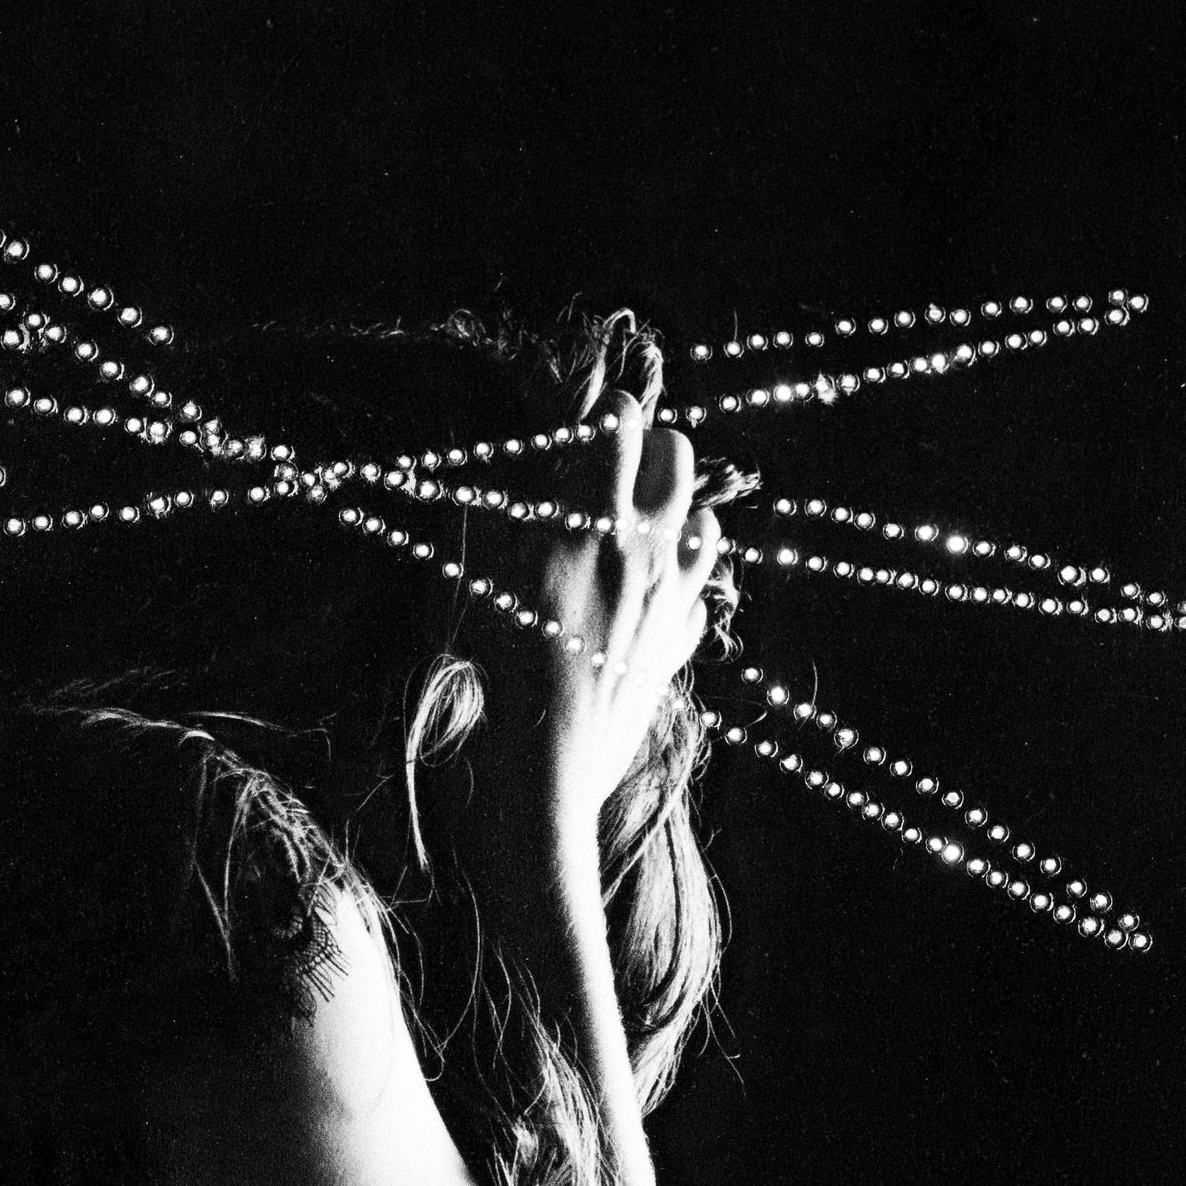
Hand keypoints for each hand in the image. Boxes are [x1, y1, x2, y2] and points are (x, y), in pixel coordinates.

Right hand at [447, 393, 722, 884]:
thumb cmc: (492, 676)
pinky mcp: (678, 647)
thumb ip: (495, 518)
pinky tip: (647, 596)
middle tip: (612, 464)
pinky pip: (699, 596)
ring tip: (636, 524)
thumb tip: (496, 475)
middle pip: (678, 454)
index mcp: (592, 521)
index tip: (580, 421)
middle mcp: (646, 550)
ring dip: (675, 509)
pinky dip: (680, 582)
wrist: (540, 771)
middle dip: (648, 444)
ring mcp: (672, 599)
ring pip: (706, 519)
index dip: (598, 413)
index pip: (619, 424)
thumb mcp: (479, 581)